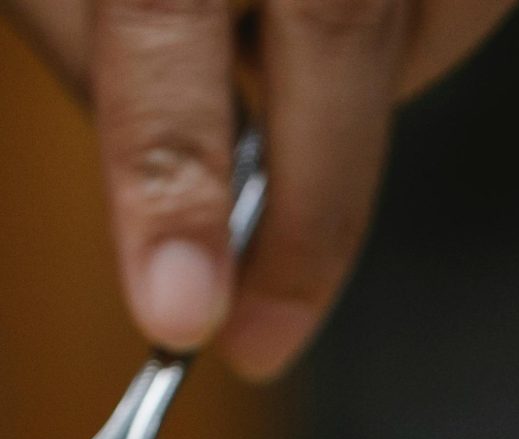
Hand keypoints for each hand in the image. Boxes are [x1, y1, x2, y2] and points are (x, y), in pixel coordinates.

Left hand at [0, 0, 518, 378]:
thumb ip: (94, 56)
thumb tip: (174, 211)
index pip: (163, 22)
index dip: (168, 176)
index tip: (183, 316)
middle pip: (337, 25)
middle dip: (307, 212)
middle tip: (263, 327)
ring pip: (423, 19)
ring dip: (360, 92)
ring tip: (276, 66)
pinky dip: (409, 32)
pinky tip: (335, 18)